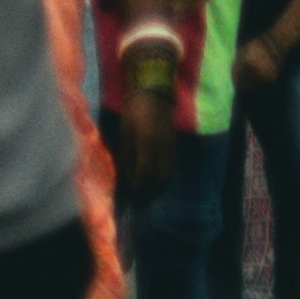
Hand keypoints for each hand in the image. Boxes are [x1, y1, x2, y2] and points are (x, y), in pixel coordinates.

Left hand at [116, 91, 181, 206]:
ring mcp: (171, 146)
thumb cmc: (134, 111)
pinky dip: (164, 181)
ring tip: (147, 198)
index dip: (139, 190)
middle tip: (139, 205)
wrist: (154, 93)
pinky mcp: (174, 146)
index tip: (132, 201)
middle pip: (159, 178)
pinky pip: (171, 169)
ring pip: (168, 175)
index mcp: (147, 141)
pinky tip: (156, 185)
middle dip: (149, 195)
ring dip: (158, 190)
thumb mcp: (125, 132)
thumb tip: (130, 178)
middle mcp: (162, 147)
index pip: (145, 173)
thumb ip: (128, 156)